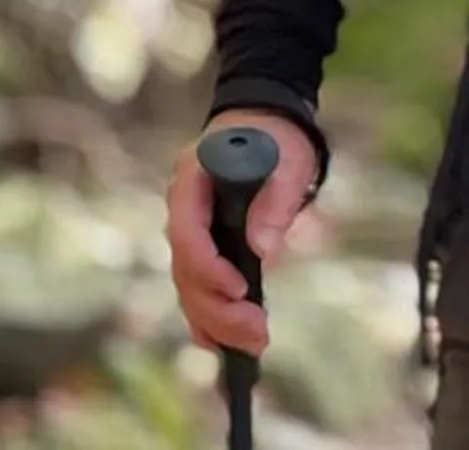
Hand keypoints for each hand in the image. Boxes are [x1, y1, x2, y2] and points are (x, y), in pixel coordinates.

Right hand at [166, 111, 319, 356]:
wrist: (265, 123)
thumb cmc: (276, 137)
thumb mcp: (286, 158)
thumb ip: (274, 199)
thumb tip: (261, 250)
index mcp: (192, 180)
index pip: (187, 230)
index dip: (208, 265)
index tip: (240, 288)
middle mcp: (181, 209)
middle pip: (186, 269)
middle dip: (218, 307)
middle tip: (257, 333)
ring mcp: (189, 230)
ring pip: (189, 286)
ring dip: (216, 320)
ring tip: (253, 344)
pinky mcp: (203, 247)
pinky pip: (196, 288)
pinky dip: (207, 318)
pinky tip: (222, 345)